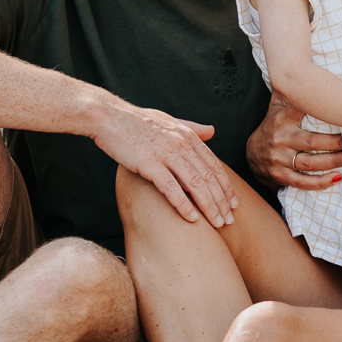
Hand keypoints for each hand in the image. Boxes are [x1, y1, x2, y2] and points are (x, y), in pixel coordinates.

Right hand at [91, 98, 238, 226]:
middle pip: (209, 177)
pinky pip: (171, 188)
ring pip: (195, 184)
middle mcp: (181, 144)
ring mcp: (166, 154)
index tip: (233, 204)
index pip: (214, 165)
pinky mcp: (149, 164)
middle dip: (221, 202)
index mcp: (188, 136)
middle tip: (229, 221)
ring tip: (217, 224)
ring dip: (208, 207)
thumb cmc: (136, 122)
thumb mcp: (168, 121)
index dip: (226, 186)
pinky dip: (183, 205)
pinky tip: (192, 219)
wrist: (108, 117)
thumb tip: (212, 131)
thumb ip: (192, 128)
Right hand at [246, 93, 341, 191]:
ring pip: (311, 162)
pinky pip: (303, 181)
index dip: (320, 108)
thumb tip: (296, 60)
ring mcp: (279, 159)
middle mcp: (280, 138)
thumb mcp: (277, 105)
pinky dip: (321, 182)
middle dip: (337, 143)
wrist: (252, 155)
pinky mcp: (280, 176)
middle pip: (313, 141)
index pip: (302, 110)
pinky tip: (337, 178)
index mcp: (282, 118)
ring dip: (334, 161)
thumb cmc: (274, 126)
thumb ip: (289, 88)